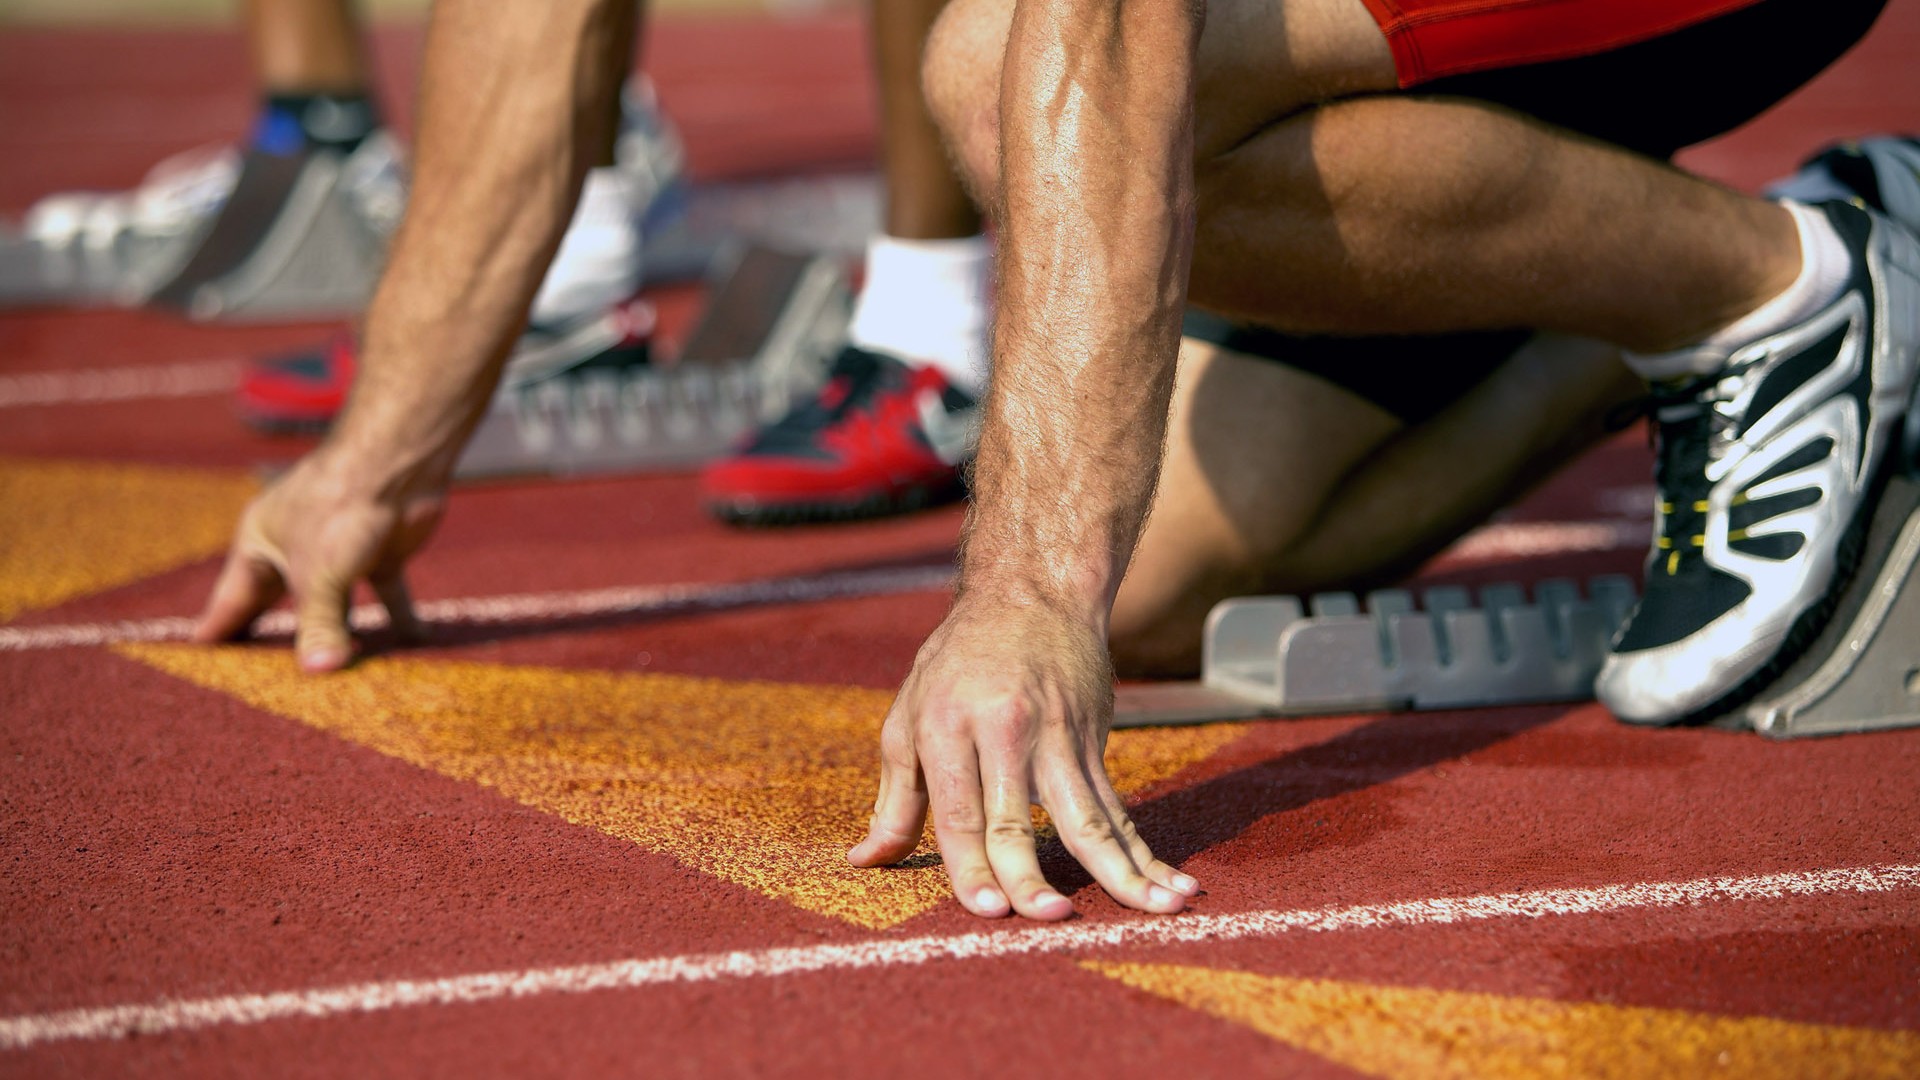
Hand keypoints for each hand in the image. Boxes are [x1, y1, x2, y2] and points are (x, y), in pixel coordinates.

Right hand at [192, 448, 445, 670]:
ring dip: (341, 638)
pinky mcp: (380, 554)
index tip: (201, 668)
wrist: (397, 461)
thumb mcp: (320, 574)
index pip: (231, 600)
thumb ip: (319, 627)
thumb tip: (320, 673)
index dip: (219, 632)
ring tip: (337, 682)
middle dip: (277, 644)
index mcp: (260, 544)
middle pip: (280, 606)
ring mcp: (339, 551)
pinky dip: (400, 621)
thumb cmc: (340, 505)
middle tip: (264, 688)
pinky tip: (412, 649)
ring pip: (336, 606)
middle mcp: (295, 548)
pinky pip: (388, 596)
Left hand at [848, 595, 1199, 918]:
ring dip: (1121, 870)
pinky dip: (1144, 851)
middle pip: (1017, 818)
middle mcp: (1004, 732)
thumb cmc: (958, 662)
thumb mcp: (909, 716)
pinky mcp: (1093, 741)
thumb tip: (864, 861)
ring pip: (1087, 816)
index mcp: (946, 726)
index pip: (959, 811)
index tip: (987, 910)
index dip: (971, 864)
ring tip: (1152, 909)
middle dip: (1032, 875)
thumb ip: (895, 798)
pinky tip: (1171, 886)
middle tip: (1047, 918)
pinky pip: (1118, 809)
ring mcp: (1057, 736)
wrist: (1033, 592)